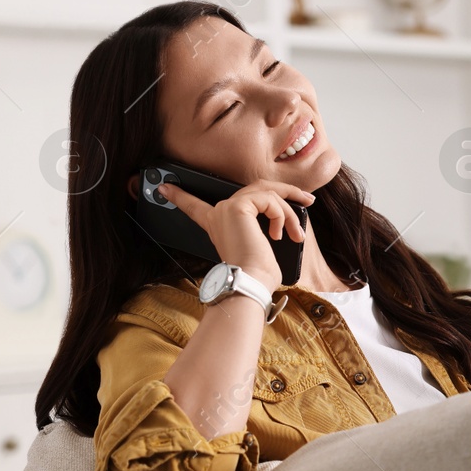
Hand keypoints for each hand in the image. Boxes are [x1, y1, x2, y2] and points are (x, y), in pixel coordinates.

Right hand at [155, 178, 313, 290]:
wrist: (251, 282)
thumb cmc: (256, 274)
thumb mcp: (259, 248)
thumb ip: (262, 228)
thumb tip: (284, 223)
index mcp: (218, 224)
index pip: (196, 206)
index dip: (180, 196)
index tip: (164, 188)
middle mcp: (219, 213)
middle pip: (255, 189)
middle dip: (284, 192)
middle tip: (306, 199)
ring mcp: (227, 208)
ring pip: (268, 192)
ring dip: (289, 212)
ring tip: (296, 234)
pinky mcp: (238, 207)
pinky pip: (269, 199)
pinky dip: (283, 216)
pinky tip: (281, 233)